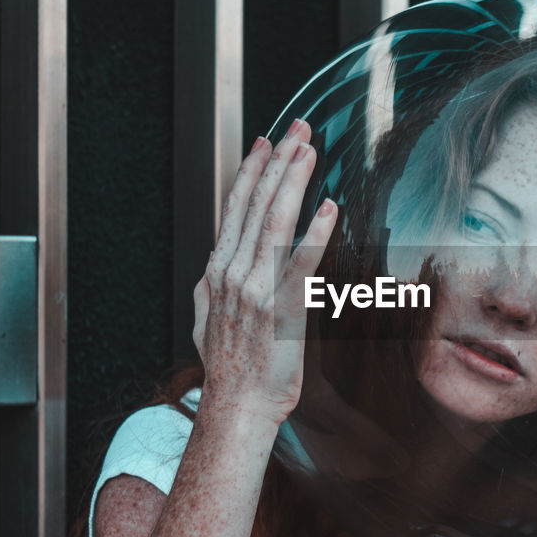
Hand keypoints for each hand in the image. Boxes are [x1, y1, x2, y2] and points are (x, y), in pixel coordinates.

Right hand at [192, 120, 337, 423]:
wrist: (237, 407)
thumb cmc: (230, 369)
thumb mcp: (208, 318)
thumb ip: (215, 286)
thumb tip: (216, 264)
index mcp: (219, 272)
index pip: (236, 209)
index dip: (253, 172)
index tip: (268, 142)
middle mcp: (235, 274)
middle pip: (257, 205)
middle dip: (279, 162)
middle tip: (298, 129)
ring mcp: (257, 290)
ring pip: (275, 224)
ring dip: (293, 183)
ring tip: (310, 151)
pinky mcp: (283, 310)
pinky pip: (300, 264)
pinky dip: (314, 234)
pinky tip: (327, 208)